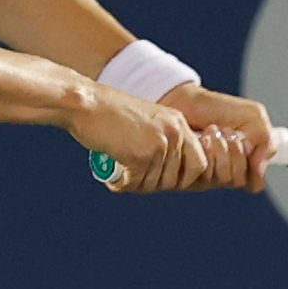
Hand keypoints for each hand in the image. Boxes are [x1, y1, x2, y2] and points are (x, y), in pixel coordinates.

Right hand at [66, 90, 207, 193]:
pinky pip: (135, 184)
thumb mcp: (149, 123)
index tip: (161, 179)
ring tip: (119, 173)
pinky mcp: (141, 155)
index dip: (183, 179)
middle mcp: (175, 133)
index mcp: (179, 123)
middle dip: (154, 184)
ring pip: (154, 184)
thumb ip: (164, 143)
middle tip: (133, 178)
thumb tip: (174, 179)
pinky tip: (112, 174)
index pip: (200, 164)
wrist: (87, 103)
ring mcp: (160, 144)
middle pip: (176, 180)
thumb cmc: (110, 114)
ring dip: (135, 184)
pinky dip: (121, 184)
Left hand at [159, 83, 275, 192]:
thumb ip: (266, 141)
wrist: (188, 102)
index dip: (253, 163)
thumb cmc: (219, 109)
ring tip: (213, 130)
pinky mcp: (192, 174)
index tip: (245, 140)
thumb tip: (259, 168)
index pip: (255, 182)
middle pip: (240, 179)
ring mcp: (210, 176)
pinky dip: (208, 151)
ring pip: (225, 178)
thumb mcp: (254, 117)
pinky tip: (202, 137)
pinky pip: (206, 175)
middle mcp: (227, 173)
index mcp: (245, 164)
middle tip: (227, 131)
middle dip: (235, 151)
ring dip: (221, 148)